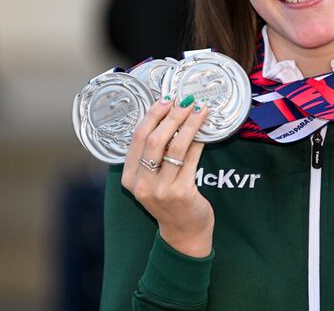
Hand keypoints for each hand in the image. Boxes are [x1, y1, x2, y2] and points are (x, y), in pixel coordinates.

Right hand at [121, 95, 213, 257]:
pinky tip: (205, 131)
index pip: (137, 138)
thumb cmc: (168, 201)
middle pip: (154, 139)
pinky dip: (198, 141)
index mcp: (128, 178)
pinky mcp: (181, 193)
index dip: (152, 115)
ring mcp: (161, 190)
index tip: (166, 99)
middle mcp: (141, 184)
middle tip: (186, 101)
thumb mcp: (151, 180)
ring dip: (189, 124)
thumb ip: (153, 155)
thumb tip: (169, 116)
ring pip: (175, 147)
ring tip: (200, 110)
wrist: (183, 234)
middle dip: (172, 116)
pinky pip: (190, 159)